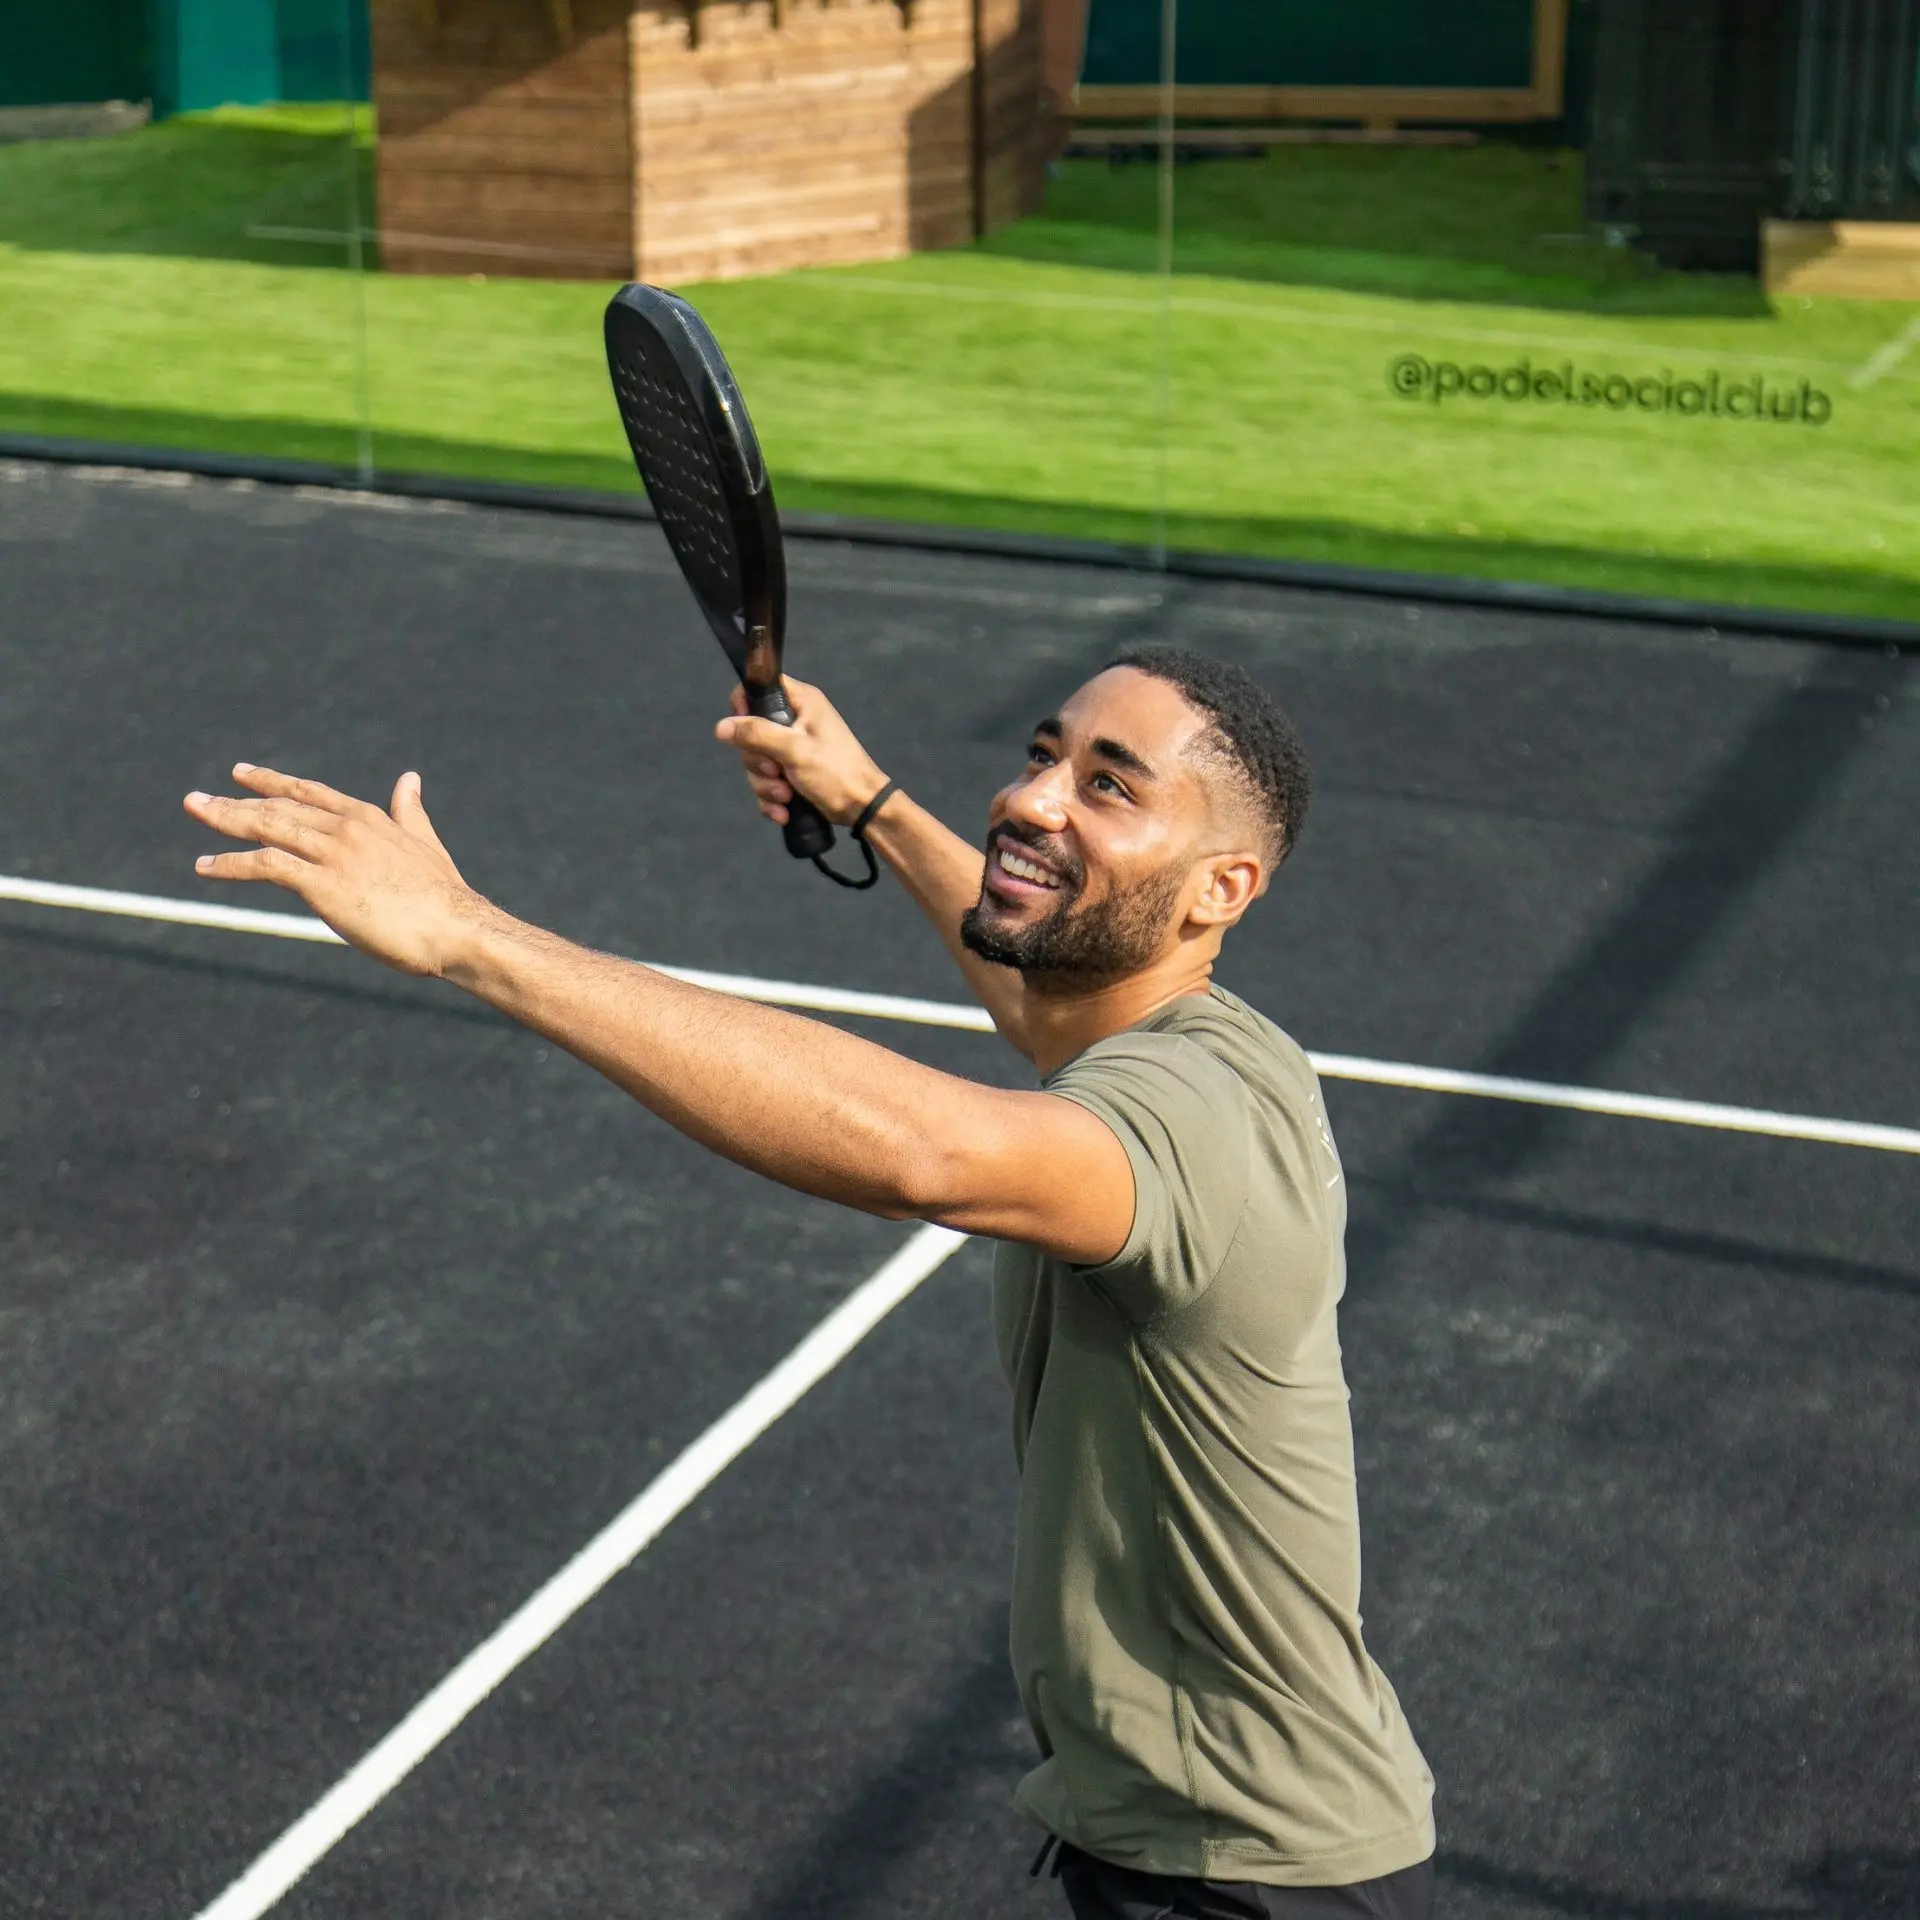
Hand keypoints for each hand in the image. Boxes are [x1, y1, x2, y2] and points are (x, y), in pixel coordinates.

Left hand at [183, 764, 489, 976]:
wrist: (456, 928)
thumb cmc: (445, 897)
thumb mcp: (425, 843)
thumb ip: (410, 811)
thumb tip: (410, 778)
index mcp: (368, 817)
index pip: (309, 793)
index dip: (273, 782)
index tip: (242, 774)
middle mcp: (346, 828)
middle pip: (278, 808)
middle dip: (234, 802)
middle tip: (196, 800)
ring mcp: (333, 853)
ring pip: (267, 828)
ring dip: (225, 821)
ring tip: (194, 814)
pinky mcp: (322, 884)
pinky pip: (266, 866)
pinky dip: (232, 864)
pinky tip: (206, 866)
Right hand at [714, 675, 889, 828]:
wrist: (862, 808)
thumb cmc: (834, 771)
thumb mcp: (794, 750)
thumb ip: (757, 734)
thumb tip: (720, 726)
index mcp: (801, 702)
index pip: (759, 688)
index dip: (745, 708)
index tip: (746, 732)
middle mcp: (795, 720)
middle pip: (752, 732)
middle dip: (759, 762)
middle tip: (776, 772)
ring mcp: (793, 748)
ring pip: (757, 762)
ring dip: (766, 785)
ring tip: (786, 796)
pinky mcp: (793, 773)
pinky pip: (767, 782)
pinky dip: (772, 799)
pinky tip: (784, 811)